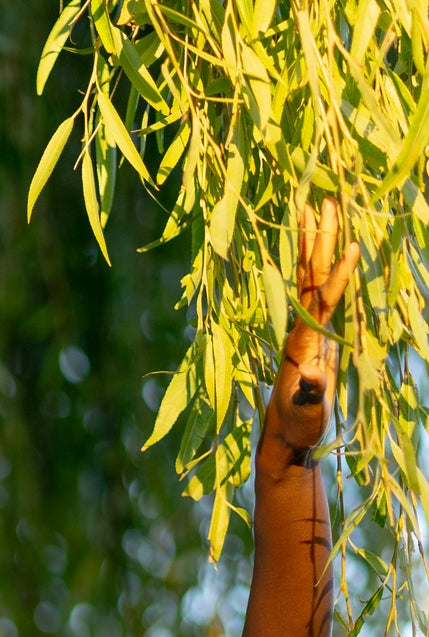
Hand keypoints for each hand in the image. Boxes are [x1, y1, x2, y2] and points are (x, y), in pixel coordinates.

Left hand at [264, 200, 359, 463]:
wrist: (284, 435)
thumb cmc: (300, 425)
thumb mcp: (308, 412)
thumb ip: (311, 393)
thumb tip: (312, 376)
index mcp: (302, 341)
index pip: (323, 299)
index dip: (338, 274)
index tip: (352, 246)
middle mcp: (299, 327)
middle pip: (310, 275)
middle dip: (318, 240)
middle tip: (325, 201)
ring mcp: (303, 327)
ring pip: (307, 277)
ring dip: (312, 242)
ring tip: (316, 208)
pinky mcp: (309, 331)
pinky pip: (314, 289)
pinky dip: (317, 264)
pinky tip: (321, 246)